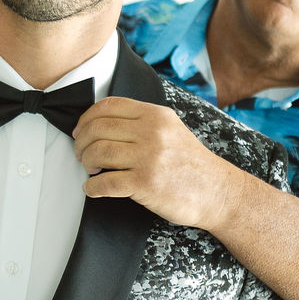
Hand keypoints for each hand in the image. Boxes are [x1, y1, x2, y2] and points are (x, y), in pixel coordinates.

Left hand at [73, 96, 241, 230]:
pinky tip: (93, 189)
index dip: (87, 118)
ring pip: (97, 152)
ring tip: (90, 170)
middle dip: (82, 143)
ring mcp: (149, 157)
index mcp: (156, 115)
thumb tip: (102, 124)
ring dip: (86, 163)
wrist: (218, 192)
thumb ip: (142, 122)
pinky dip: (92, 187)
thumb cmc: (191, 164)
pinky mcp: (145, 183)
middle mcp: (152, 132)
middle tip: (82, 154)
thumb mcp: (171, 130)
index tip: (80, 131)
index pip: (108, 106)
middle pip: (97, 129)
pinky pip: (105, 182)